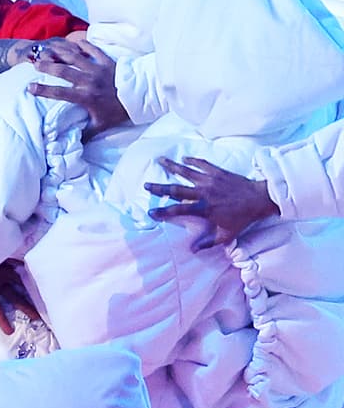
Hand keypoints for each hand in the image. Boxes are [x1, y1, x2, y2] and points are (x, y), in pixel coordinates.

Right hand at [0, 259, 38, 334]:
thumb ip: (7, 255)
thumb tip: (20, 258)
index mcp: (4, 270)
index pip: (19, 279)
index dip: (29, 285)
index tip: (40, 293)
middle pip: (14, 296)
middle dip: (25, 307)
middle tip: (36, 318)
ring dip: (2, 319)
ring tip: (9, 332)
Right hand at [27, 35, 128, 137]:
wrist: (141, 97)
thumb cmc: (119, 111)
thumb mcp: (101, 125)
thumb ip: (86, 133)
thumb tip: (73, 143)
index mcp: (85, 96)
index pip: (59, 93)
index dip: (43, 91)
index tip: (30, 88)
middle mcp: (88, 80)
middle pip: (63, 71)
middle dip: (47, 66)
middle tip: (35, 63)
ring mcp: (97, 69)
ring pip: (74, 57)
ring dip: (60, 52)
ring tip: (48, 49)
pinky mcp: (106, 61)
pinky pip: (93, 49)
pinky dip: (82, 44)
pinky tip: (73, 42)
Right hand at [145, 157, 278, 250]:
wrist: (261, 199)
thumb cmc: (244, 218)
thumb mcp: (227, 234)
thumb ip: (209, 242)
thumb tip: (192, 249)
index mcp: (204, 208)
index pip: (179, 210)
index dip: (164, 212)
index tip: (151, 212)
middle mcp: (204, 193)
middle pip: (177, 189)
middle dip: (160, 187)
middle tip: (146, 185)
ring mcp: (210, 180)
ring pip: (186, 172)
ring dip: (172, 166)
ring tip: (160, 160)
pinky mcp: (217, 172)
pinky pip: (202, 164)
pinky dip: (193, 160)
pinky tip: (184, 158)